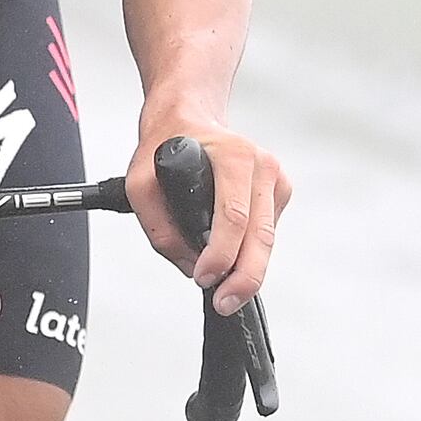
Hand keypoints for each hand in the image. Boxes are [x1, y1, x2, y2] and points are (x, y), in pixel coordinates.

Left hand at [128, 113, 289, 311]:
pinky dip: (250, 250)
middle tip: (225, 303)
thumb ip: (159, 228)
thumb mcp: (140, 183)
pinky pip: (267, 232)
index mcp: (234, 156)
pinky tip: (232, 251)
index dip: (221, 255)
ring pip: (268, 239)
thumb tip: (190, 266)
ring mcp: (275, 178)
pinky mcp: (280, 190)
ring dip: (248, 269)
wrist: (188, 117)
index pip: (234, 216)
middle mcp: (261, 165)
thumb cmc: (165, 146)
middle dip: (244, 278)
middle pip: (261, 235)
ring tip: (226, 290)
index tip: (203, 278)